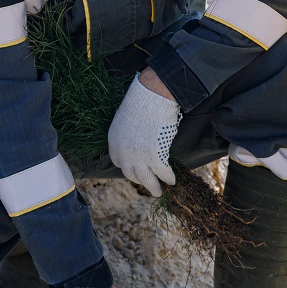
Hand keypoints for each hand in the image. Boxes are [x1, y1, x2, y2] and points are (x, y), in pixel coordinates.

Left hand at [107, 73, 179, 196]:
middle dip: (141, 180)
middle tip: (149, 185)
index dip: (130, 167)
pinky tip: (172, 181)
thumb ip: (129, 134)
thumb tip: (140, 141)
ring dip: (153, 187)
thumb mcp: (127, 120)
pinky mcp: (154, 156)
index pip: (119, 162)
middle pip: (131, 174)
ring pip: (145, 179)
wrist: (152, 95)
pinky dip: (168, 178)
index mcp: (114, 141)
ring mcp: (138, 156)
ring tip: (158, 191)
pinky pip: (162, 172)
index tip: (137, 170)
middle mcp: (123, 152)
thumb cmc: (142, 102)